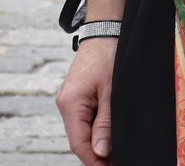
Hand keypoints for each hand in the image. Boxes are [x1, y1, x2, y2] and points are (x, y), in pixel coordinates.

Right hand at [57, 37, 115, 162]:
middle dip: (97, 153)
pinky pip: (86, 118)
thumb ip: (106, 122)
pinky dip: (97, 127)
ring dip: (98, 141)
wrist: (105, 31)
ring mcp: (69, 100)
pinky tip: (111, 132)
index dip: (93, 161)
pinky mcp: (77, 95)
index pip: (78, 143)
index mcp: (70, 104)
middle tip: (119, 160)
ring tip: (118, 151)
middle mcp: (65, 104)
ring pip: (83, 129)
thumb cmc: (110, 56)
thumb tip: (100, 152)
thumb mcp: (112, 91)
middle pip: (80, 138)